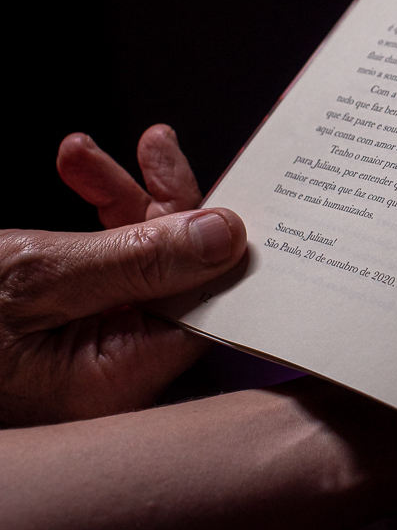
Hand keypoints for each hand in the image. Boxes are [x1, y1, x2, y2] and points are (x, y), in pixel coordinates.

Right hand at [0, 126, 246, 424]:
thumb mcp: (36, 274)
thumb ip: (137, 258)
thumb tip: (227, 236)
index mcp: (114, 380)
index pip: (204, 310)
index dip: (216, 244)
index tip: (218, 186)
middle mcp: (109, 370)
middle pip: (176, 278)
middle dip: (164, 206)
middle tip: (153, 149)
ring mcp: (84, 346)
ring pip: (136, 260)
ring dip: (119, 198)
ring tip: (82, 151)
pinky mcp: (60, 320)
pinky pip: (98, 263)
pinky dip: (88, 213)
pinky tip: (71, 166)